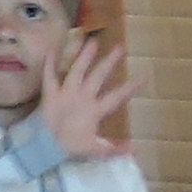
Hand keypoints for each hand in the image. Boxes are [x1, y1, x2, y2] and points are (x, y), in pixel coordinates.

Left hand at [35, 37, 132, 160]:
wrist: (45, 148)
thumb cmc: (71, 148)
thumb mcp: (94, 150)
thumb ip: (114, 148)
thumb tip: (136, 149)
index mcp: (95, 110)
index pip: (118, 96)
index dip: (132, 86)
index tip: (146, 75)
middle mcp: (82, 97)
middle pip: (98, 76)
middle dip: (109, 61)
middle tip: (120, 47)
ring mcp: (66, 93)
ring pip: (76, 70)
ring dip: (84, 56)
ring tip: (92, 41)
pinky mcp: (50, 94)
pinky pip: (49, 76)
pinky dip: (49, 63)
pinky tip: (51, 49)